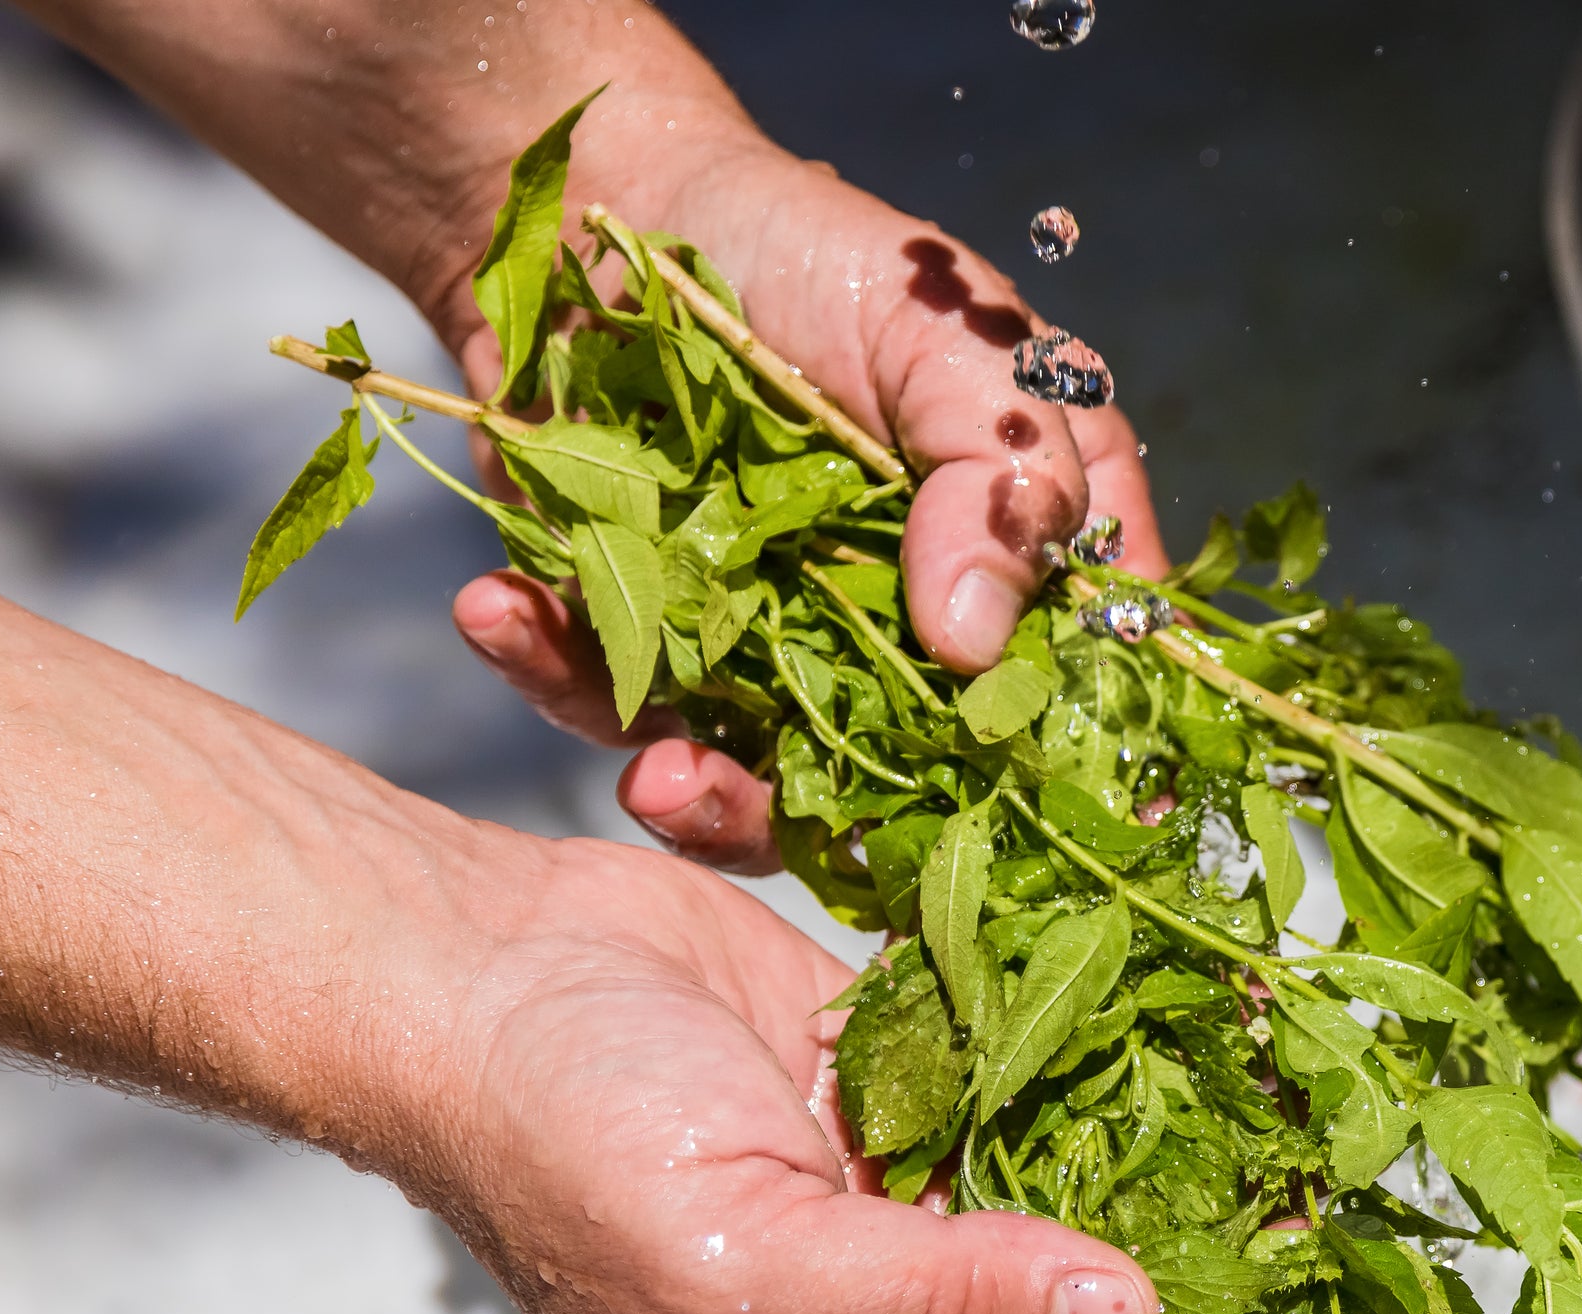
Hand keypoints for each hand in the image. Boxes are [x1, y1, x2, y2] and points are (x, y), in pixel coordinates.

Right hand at [417, 836, 1281, 1313]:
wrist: (476, 960)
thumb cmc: (555, 1146)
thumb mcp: (739, 1267)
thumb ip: (935, 1307)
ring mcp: (898, 1239)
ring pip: (1072, 1275)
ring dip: (1174, 1250)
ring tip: (1310, 1230)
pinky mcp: (915, 1117)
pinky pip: (1047, 1146)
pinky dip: (1124, 1131)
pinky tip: (1229, 1112)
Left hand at [439, 140, 1169, 871]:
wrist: (615, 208)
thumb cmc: (810, 252)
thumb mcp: (946, 337)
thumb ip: (1000, 476)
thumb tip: (979, 642)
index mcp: (1020, 563)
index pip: (1078, 696)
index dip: (1077, 780)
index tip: (1043, 838)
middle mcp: (912, 636)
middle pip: (917, 790)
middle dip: (850, 831)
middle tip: (796, 812)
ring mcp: (779, 655)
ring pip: (762, 789)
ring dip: (702, 798)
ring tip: (650, 773)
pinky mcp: (651, 644)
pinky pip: (611, 702)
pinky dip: (557, 672)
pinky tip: (503, 612)